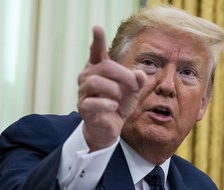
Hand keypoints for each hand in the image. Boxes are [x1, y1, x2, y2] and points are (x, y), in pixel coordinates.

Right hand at [77, 26, 146, 151]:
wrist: (108, 127)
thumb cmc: (118, 104)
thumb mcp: (132, 91)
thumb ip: (136, 80)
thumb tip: (139, 73)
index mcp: (98, 69)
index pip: (96, 52)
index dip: (97, 41)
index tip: (97, 28)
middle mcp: (87, 77)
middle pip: (104, 67)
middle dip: (123, 75)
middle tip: (134, 85)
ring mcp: (83, 92)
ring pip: (95, 82)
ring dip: (114, 89)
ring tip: (119, 97)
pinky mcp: (83, 107)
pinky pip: (92, 102)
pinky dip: (106, 104)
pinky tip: (114, 107)